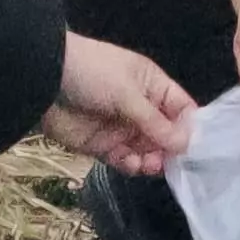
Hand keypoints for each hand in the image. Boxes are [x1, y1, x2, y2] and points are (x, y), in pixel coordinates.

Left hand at [48, 31, 195, 171]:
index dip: (190, 126)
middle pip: (166, 134)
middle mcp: (140, 108)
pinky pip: (125, 160)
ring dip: (152, 159)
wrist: (43, 81)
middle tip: (171, 160)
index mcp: (151, 85)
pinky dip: (132, 165)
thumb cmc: (92, 74)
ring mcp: (121, 128)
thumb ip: (155, 122)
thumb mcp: (128, 93)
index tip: (195, 146)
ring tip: (150, 163)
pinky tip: (133, 165)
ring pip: (147, 150)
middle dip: (171, 149)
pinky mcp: (102, 146)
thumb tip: (185, 143)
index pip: (180, 108)